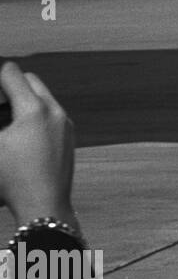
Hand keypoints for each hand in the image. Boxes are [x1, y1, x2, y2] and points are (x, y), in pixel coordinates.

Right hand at [0, 62, 77, 227]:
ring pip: (42, 96)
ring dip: (23, 100)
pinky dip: (34, 114)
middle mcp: (55, 111)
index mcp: (34, 109)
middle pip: (31, 79)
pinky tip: (20, 135)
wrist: (44, 206)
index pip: (12, 73)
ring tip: (5, 121)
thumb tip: (2, 116)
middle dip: (10, 85)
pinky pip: (51, 113)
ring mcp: (66, 123)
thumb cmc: (9, 179)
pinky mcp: (69, 136)